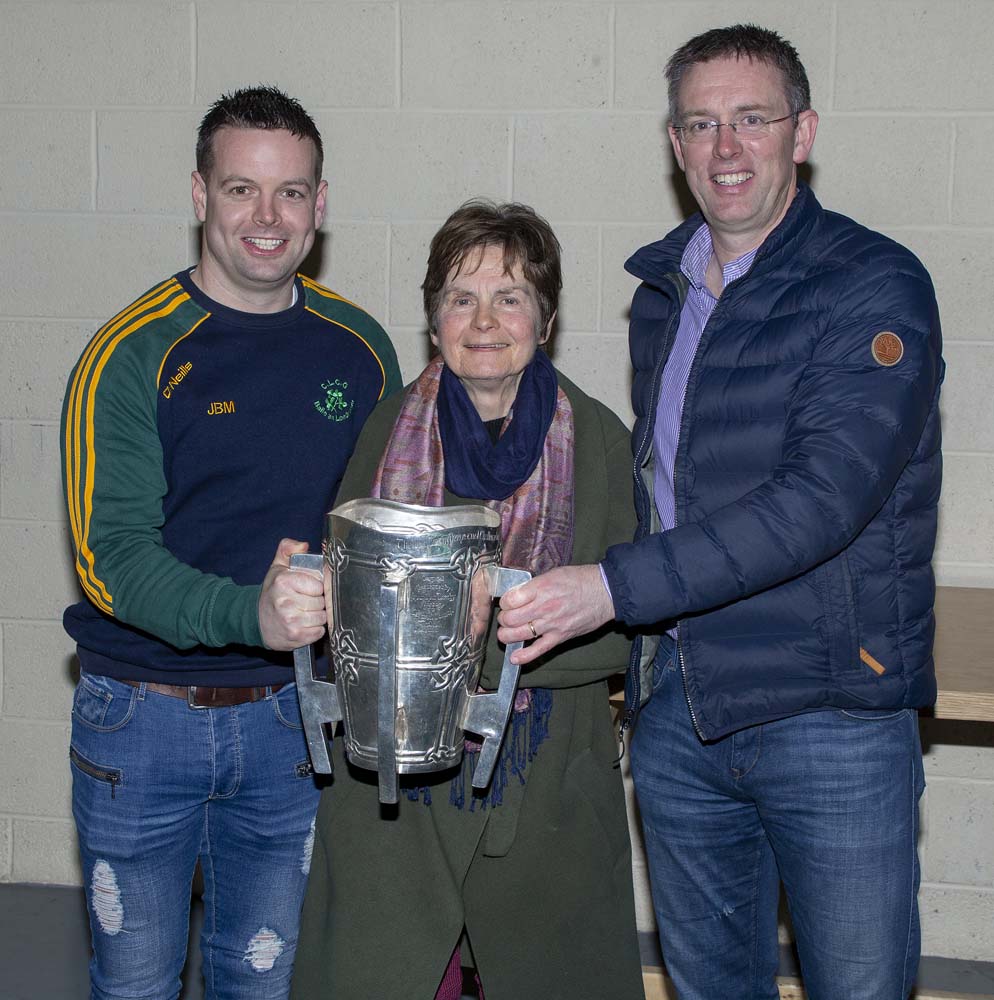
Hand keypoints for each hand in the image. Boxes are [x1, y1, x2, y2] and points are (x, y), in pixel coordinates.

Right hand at [258, 538, 326, 650]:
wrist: (255, 621)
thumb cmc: (271, 593)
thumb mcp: (277, 567)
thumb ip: (288, 550)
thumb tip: (303, 545)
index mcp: (283, 581)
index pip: (320, 583)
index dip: (316, 586)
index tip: (307, 588)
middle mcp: (286, 601)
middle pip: (322, 601)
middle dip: (317, 601)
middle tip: (304, 601)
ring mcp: (290, 620)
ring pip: (322, 617)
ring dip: (316, 616)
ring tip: (303, 613)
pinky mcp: (295, 636)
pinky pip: (319, 631)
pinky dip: (314, 630)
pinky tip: (303, 625)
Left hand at [496, 564, 614, 664]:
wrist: (605, 592)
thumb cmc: (580, 580)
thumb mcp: (552, 574)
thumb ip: (533, 586)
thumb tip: (516, 594)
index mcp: (540, 588)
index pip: (509, 600)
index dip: (504, 602)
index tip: (507, 602)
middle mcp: (543, 606)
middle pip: (509, 619)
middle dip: (503, 618)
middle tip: (507, 616)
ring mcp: (551, 624)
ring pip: (518, 634)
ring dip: (506, 635)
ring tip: (507, 632)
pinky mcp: (560, 637)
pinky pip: (538, 650)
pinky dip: (524, 656)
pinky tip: (514, 658)